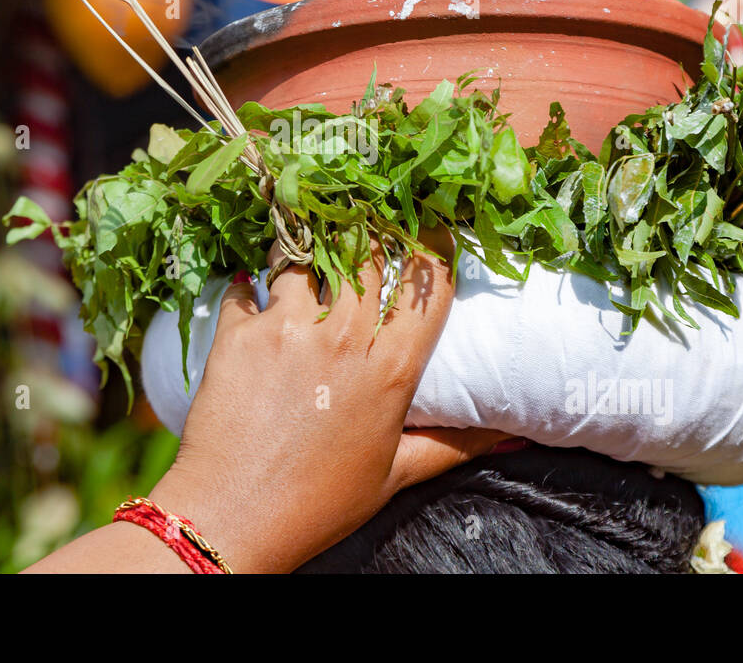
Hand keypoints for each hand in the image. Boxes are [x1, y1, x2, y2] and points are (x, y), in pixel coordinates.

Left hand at [148, 227, 507, 571]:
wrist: (231, 520)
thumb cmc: (317, 504)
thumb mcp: (394, 476)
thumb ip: (454, 446)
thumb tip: (511, 437)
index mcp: (391, 370)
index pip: (428, 285)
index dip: (433, 246)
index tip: (429, 226)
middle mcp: (344, 338)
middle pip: (367, 253)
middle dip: (367, 231)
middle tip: (360, 220)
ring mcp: (289, 329)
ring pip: (304, 253)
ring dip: (304, 245)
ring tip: (300, 243)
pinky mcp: (239, 333)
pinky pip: (244, 286)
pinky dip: (246, 285)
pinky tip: (247, 292)